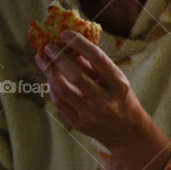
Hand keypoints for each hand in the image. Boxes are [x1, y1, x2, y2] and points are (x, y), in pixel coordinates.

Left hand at [36, 31, 170, 169]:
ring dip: (49, 72)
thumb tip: (72, 45)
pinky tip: (48, 77)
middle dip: (59, 59)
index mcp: (119, 86)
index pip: (98, 59)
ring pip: (63, 91)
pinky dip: (52, 88)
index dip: (80, 44)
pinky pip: (59, 103)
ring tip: (42, 60)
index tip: (65, 34)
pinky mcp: (79, 125)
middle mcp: (105, 102)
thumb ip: (95, 65)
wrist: (128, 135)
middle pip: (76, 76)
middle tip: (49, 46)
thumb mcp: (116, 81)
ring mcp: (91, 115)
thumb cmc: (122, 101)